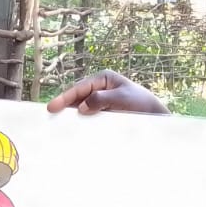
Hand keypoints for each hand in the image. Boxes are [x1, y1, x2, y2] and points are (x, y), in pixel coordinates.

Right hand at [48, 70, 168, 115]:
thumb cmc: (141, 104)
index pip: (80, 87)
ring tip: (57, 124)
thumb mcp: (122, 99)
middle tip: (49, 115)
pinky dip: (80, 121)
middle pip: (77, 96)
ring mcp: (101, 100)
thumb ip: (101, 100)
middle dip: (64, 105)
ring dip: (71, 115)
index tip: (52, 107)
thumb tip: (81, 107)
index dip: (64, 97)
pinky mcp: (103, 112)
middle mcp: (100, 88)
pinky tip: (73, 128)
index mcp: (103, 78)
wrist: (156, 116)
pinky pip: (88, 115)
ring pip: (81, 107)